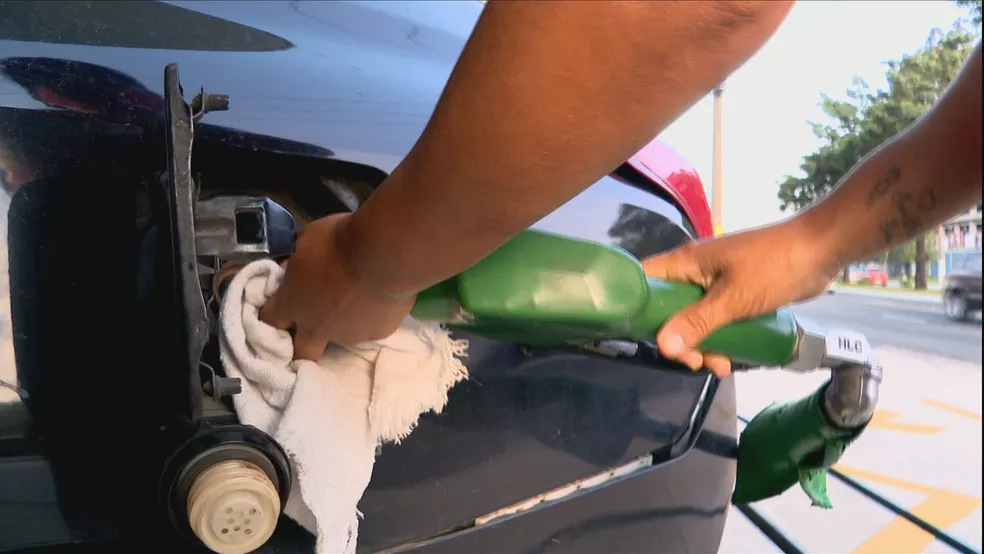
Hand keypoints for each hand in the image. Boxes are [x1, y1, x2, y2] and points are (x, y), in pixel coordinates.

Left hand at [259, 213, 416, 360]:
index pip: (270, 320)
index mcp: (293, 303)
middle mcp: (317, 326)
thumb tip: (300, 272)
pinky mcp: (377, 333)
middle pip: (301, 353)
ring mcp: (349, 334)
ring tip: (359, 295)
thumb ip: (300, 265)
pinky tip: (379, 295)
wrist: (385, 254)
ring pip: (341, 334)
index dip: (272, 316)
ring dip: (343, 320)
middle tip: (310, 329)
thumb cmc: (340, 242)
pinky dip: (372, 313)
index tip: (278, 310)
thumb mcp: (307, 243)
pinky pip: (370, 325)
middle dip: (301, 346)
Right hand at [640, 219, 837, 377]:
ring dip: (703, 344)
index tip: (647, 340)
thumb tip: (662, 346)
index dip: (636, 308)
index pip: (644, 281)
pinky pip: (715, 319)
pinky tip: (732, 358)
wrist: (821, 250)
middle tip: (695, 361)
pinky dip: (720, 338)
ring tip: (721, 366)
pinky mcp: (735, 293)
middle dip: (678, 339)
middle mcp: (695, 271)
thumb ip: (698, 322)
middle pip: (668, 308)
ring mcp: (715, 282)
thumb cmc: (774, 266)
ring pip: (694, 318)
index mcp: (686, 263)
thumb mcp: (734, 298)